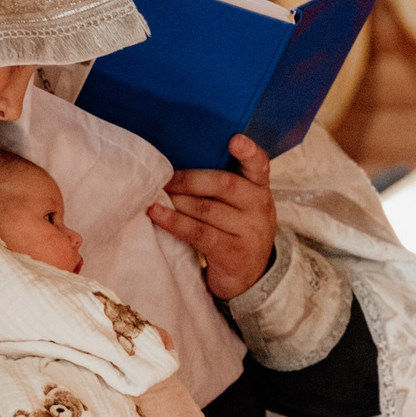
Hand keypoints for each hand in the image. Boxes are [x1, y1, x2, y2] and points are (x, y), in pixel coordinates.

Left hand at [150, 135, 278, 301]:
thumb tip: (176, 163)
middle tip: (164, 178)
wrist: (252, 277)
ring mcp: (248, 232)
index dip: (249, 151)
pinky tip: (157, 213)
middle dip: (189, 180)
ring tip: (155, 195)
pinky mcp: (232, 253)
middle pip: (224, 184)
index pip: (259, 165)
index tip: (235, 139)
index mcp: (260, 188)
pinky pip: (198, 232)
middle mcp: (259, 207)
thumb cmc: (237, 230)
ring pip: (207, 209)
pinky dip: (174, 221)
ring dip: (177, 201)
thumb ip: (224, 185)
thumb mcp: (242, 205)